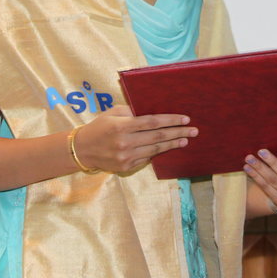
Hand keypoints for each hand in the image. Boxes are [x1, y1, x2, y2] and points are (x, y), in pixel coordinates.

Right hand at [73, 105, 196, 172]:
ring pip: (155, 150)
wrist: (83, 150)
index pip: (152, 122)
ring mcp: (126, 157)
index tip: (185, 119)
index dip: (170, 120)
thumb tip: (154, 111)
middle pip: (158, 137)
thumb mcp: (113, 113)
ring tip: (185, 140)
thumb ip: (132, 111)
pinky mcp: (126, 167)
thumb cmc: (100, 126)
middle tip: (193, 131)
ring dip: (172, 144)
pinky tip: (168, 147)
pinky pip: (147, 159)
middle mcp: (125, 142)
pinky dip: (158, 153)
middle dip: (178, 133)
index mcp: (122, 126)